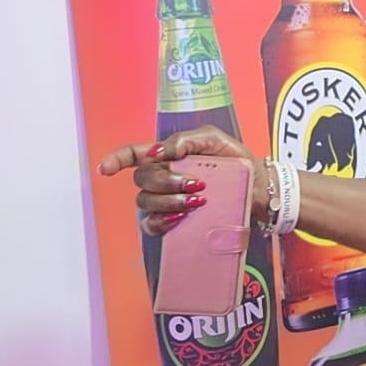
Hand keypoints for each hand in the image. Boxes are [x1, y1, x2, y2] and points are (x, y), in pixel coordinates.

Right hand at [98, 125, 259, 236]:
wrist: (260, 190)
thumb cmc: (238, 162)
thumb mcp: (216, 140)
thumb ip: (186, 140)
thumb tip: (160, 152)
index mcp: (171, 155)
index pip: (135, 154)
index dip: (117, 159)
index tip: (105, 168)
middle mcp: (164, 177)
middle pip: (142, 179)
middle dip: (164, 181)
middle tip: (196, 184)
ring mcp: (168, 200)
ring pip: (146, 202)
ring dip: (168, 201)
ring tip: (196, 201)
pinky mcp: (175, 222)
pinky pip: (152, 225)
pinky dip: (162, 221)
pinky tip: (179, 218)